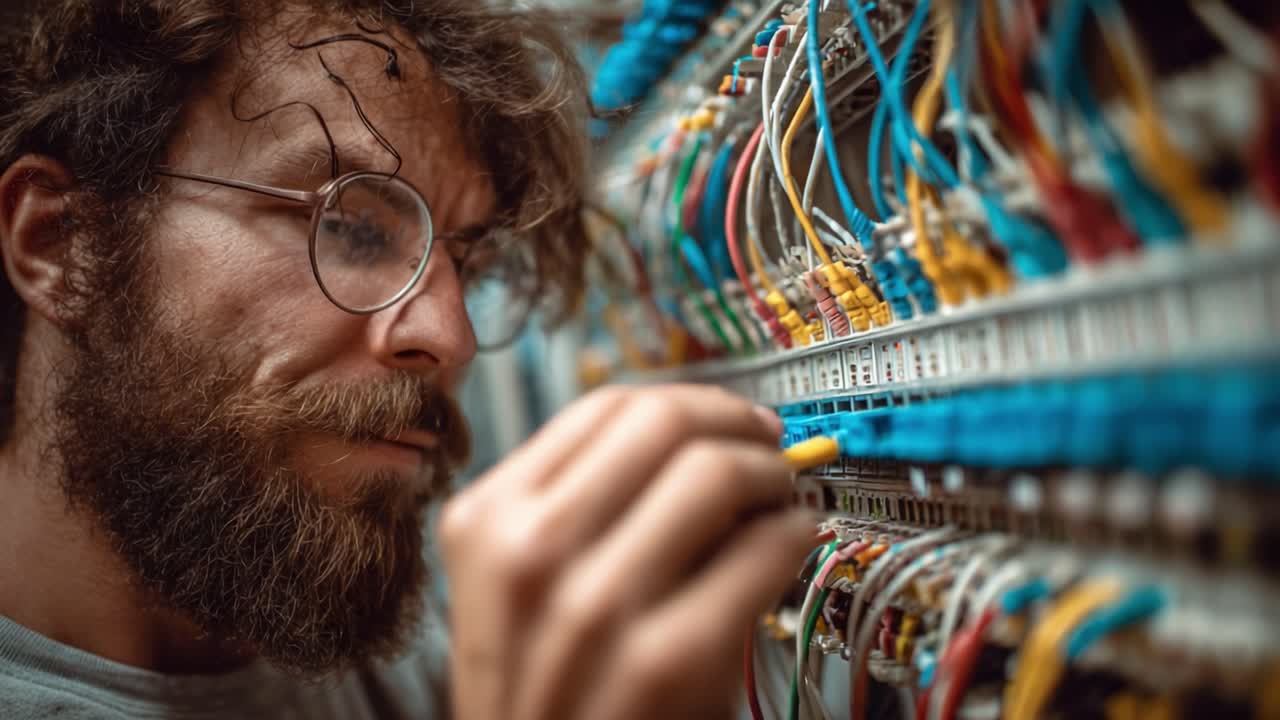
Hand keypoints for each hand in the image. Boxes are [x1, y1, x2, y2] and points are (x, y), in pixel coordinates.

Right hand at [439, 384, 814, 719]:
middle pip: (662, 422)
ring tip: (783, 496)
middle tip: (768, 446)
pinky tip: (793, 545)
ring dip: (772, 472)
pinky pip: (763, 550)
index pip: (604, 407)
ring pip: (715, 470)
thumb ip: (583, 509)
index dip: (685, 401)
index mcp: (488, 523)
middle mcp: (529, 553)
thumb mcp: (521, 590)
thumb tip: (702, 440)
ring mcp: (595, 606)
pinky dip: (795, 533)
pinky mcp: (668, 661)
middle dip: (735, 422)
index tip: (723, 419)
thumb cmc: (544, 699)